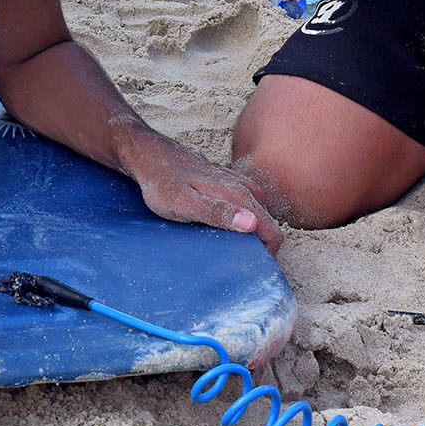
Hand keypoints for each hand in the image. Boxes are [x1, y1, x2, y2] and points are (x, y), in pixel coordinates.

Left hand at [122, 130, 282, 251]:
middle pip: (267, 228)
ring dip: (244, 235)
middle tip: (225, 257)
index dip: (266, 256)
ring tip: (218, 244)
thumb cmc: (163, 183)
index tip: (245, 268)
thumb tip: (251, 224)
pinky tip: (214, 228)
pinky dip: (236, 223)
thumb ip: (218, 213)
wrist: (152, 157)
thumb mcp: (185, 204)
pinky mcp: (231, 184)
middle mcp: (246, 188)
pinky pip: (245, 210)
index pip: (272, 233)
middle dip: (254, 247)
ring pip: (256, 219)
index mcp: (241, 195)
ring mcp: (240, 185)